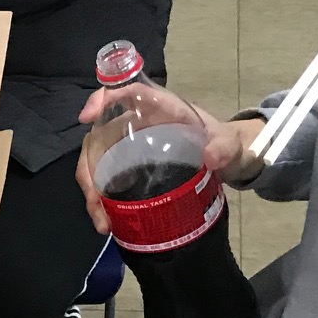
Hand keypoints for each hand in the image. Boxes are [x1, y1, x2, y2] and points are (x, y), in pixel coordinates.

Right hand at [74, 84, 261, 234]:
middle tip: (94, 200)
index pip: (127, 94)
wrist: (229, 162)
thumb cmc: (226, 143)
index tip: (87, 117)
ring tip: (103, 222)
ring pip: (98, 164)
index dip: (103, 99)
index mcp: (161, 108)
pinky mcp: (131, 170)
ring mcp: (132, 149)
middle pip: (100, 138)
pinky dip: (102, 202)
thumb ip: (225, 147)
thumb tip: (211, 156)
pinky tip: (108, 222)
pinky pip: (107, 182)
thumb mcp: (230, 144)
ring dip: (92, 193)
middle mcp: (139, 125)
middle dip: (89, 169)